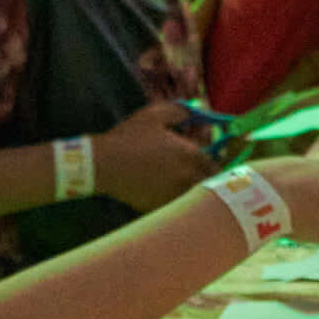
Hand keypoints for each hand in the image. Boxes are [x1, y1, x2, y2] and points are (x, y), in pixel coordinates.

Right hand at [90, 101, 214, 210]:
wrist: (102, 164)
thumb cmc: (128, 137)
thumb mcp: (154, 115)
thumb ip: (179, 111)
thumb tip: (194, 112)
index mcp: (190, 154)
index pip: (216, 166)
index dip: (214, 166)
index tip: (210, 165)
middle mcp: (187, 177)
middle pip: (209, 185)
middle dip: (208, 181)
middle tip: (201, 178)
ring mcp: (174, 194)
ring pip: (195, 198)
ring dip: (195, 194)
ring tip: (185, 188)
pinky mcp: (160, 207)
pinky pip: (176, 207)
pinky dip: (177, 203)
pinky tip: (167, 196)